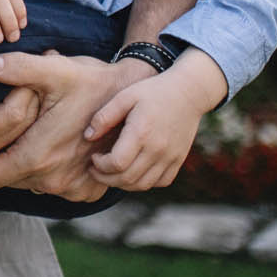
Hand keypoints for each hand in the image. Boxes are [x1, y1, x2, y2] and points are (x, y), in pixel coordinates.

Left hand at [0, 50, 145, 200]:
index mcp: (40, 156)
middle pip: (3, 182)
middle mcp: (54, 180)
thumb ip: (17, 67)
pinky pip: (51, 187)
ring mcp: (73, 188)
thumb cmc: (93, 81)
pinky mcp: (87, 190)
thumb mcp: (56, 69)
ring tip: (8, 141)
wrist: (139, 97)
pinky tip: (38, 149)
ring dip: (14, 168)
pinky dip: (41, 173)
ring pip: (25, 185)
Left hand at [85, 50, 226, 189]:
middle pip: (127, 179)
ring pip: (143, 185)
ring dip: (122, 183)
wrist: (189, 93)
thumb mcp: (125, 96)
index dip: (100, 166)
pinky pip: (160, 182)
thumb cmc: (153, 91)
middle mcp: (157, 149)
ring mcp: (170, 157)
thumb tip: (87, 136)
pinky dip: (144, 182)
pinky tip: (134, 171)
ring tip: (111, 172)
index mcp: (141, 133)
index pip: (117, 164)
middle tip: (95, 169)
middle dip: (105, 178)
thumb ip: (104, 117)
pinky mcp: (178, 160)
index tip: (94, 157)